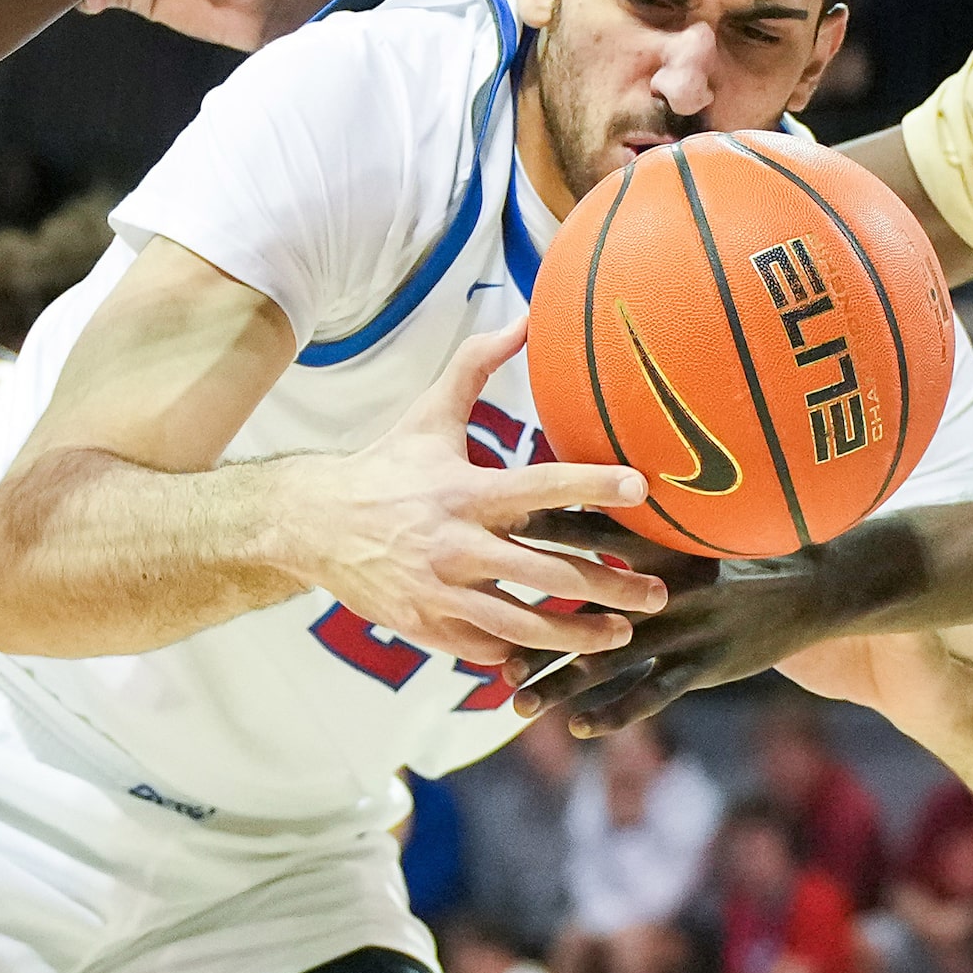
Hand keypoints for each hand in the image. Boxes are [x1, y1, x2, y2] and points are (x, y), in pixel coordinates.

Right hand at [286, 320, 667, 665]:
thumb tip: (528, 318)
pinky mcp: (427, 627)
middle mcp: (456, 545)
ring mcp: (441, 593)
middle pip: (549, 572)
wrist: (313, 525)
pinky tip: (560, 654)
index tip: (642, 487)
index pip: (542, 486)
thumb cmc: (386, 467)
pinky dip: (525, 655)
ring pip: (525, 626)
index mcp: (465, 491)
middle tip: (658, 592)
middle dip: (611, 586)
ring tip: (623, 634)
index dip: (594, 484)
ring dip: (581, 635)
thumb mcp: (429, 414)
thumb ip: (479, 365)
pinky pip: (487, 649)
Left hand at [506, 521, 924, 735]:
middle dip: (536, 630)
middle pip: (588, 609)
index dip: (549, 532)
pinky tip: (579, 729)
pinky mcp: (704, 669)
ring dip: (560, 685)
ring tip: (514, 704)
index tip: (498, 532)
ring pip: (610, 663)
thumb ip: (644, 511)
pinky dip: (614, 713)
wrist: (817, 588)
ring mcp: (686, 634)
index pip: (598, 533)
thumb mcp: (699, 524)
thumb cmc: (744, 550)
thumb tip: (588, 477)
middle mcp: (669, 589)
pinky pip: (651, 696)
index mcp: (665, 544)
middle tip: (487, 649)